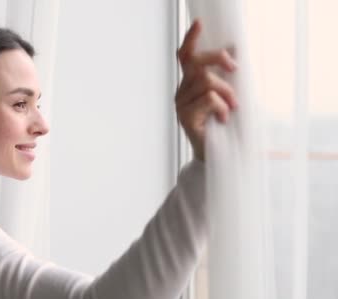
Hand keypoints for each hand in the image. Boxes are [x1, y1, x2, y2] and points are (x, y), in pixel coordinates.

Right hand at [175, 20, 237, 161]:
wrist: (221, 156)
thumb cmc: (226, 127)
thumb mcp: (228, 95)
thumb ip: (226, 76)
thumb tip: (234, 50)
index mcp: (190, 84)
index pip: (186, 57)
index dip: (191, 39)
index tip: (198, 23)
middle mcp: (182, 92)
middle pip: (197, 63)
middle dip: (218, 59)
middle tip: (234, 69)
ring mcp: (182, 105)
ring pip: (207, 82)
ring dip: (227, 93)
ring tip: (232, 108)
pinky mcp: (186, 117)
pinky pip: (210, 99)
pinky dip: (223, 107)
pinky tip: (223, 119)